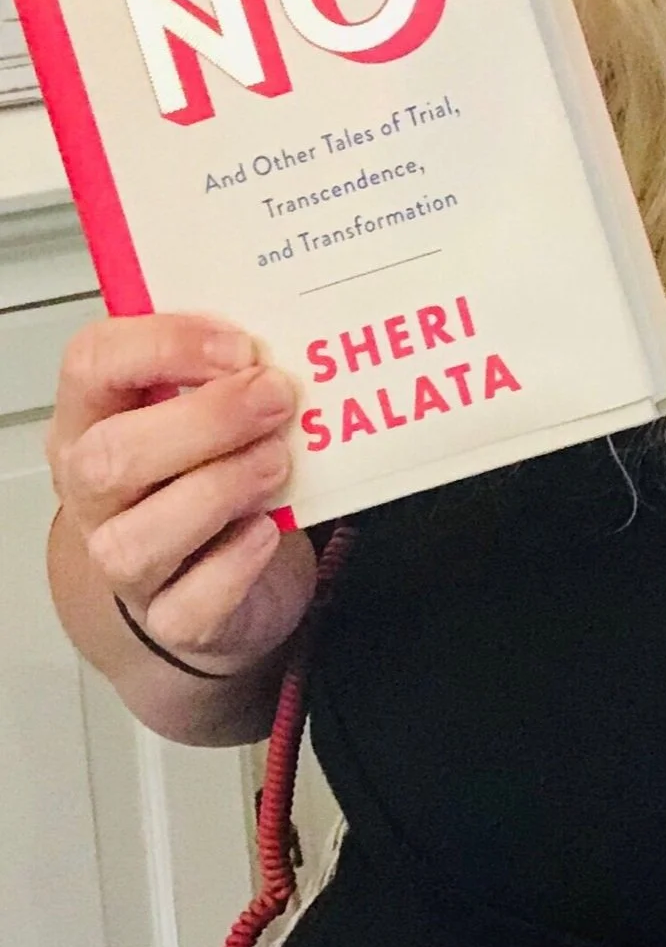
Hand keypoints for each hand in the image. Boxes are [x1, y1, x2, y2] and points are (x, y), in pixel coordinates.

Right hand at [47, 314, 314, 678]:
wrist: (226, 574)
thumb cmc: (218, 465)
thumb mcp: (213, 401)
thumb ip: (232, 365)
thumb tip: (292, 328)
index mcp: (96, 417)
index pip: (92, 363)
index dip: (165, 345)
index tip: (241, 345)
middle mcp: (96, 491)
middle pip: (109, 457)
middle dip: (205, 420)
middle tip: (277, 396)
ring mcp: (124, 561)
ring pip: (135, 540)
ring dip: (219, 489)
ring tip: (278, 461)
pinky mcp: (171, 618)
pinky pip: (187, 605)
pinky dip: (233, 566)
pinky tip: (268, 531)